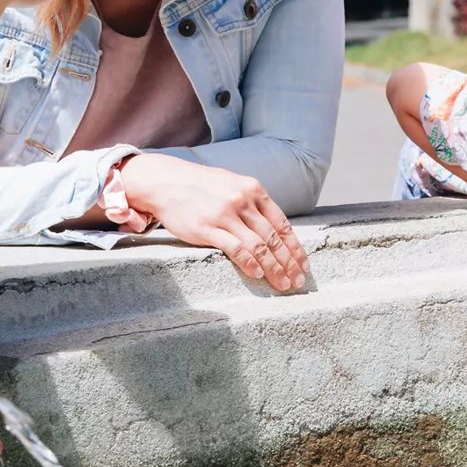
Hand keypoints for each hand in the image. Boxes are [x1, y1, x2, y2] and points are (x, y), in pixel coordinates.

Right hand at [118, 153, 308, 291]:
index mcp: (252, 189)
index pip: (281, 224)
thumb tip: (271, 225)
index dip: (295, 247)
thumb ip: (251, 201)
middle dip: (289, 263)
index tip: (303, 265)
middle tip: (297, 282)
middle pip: (273, 238)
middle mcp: (241, 200)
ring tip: (282, 284)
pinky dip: (250, 264)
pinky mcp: (207, 227)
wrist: (164, 181)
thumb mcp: (230, 183)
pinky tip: (257, 275)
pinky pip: (236, 249)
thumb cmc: (198, 184)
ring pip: (258, 247)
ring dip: (274, 269)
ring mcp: (224, 214)